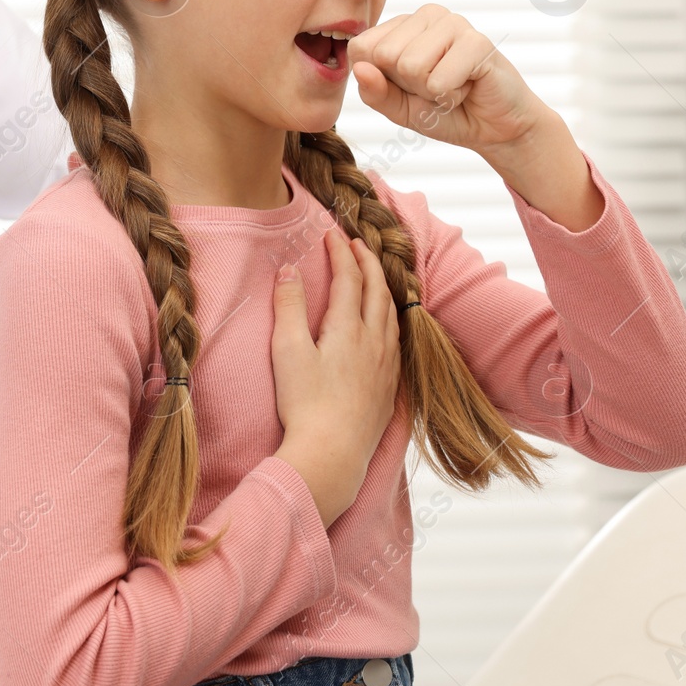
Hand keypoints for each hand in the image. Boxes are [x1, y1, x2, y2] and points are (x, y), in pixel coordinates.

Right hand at [269, 229, 400, 528]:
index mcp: (348, 328)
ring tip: (374, 274)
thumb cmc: (305, 403)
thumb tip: (288, 268)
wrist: (333, 452)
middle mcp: (374, 341)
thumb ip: (288, 306)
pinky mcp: (391, 385)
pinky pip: (398, 337)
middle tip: (357, 243)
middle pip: (377, 290)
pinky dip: (392, 315)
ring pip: (392, 313)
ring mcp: (387, 364)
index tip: (332, 233)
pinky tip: (386, 323)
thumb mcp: (287, 350)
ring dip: (383, 287)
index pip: (349, 277)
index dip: (341, 252)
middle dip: (367, 261)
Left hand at [346, 3, 547, 156]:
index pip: (360, 48)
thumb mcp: (398, 109)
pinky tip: (468, 86)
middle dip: (408, 85)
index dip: (379, 80)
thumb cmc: (443, 112)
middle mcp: (425, 17)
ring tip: (451, 85)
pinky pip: (440, 80)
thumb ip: (374, 92)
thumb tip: (360, 69)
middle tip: (434, 87)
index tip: (407, 86)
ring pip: (411, 65)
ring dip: (431, 91)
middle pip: (384, 55)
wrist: (493, 128)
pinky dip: (451, 96)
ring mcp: (453, 24)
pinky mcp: (477, 41)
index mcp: (399, 27)